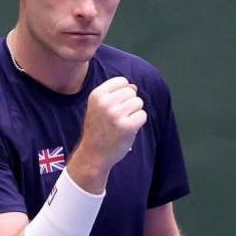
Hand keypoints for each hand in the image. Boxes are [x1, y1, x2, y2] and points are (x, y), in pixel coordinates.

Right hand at [68, 77, 145, 192]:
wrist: (93, 154)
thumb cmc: (98, 129)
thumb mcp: (99, 107)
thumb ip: (114, 94)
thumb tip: (133, 86)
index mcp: (97, 95)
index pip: (121, 81)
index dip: (123, 92)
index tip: (115, 105)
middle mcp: (105, 103)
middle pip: (131, 92)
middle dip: (129, 103)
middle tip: (119, 117)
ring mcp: (116, 114)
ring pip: (138, 102)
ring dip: (134, 113)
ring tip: (123, 122)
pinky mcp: (127, 126)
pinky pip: (142, 115)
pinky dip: (138, 122)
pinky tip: (128, 129)